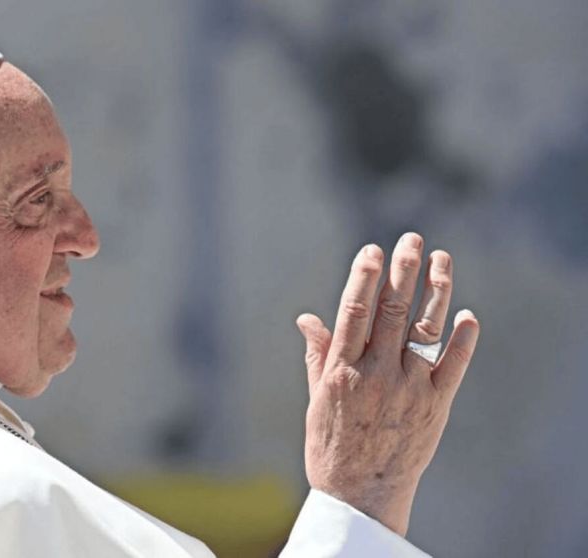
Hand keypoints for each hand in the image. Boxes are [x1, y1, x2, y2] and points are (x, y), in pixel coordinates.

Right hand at [295, 232, 479, 535]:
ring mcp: (409, 389)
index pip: (354, 311)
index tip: (372, 250)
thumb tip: (307, 318)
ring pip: (425, 330)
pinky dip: (462, 338)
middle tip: (411, 239)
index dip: (364, 276)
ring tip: (441, 260)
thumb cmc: (331, 445)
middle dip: (403, 270)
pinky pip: (453, 365)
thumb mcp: (316, 398)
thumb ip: (318, 354)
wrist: (360, 494)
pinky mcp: (435, 405)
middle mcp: (376, 374)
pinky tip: (466, 314)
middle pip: (393, 311)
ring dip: (436, 291)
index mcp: (342, 370)